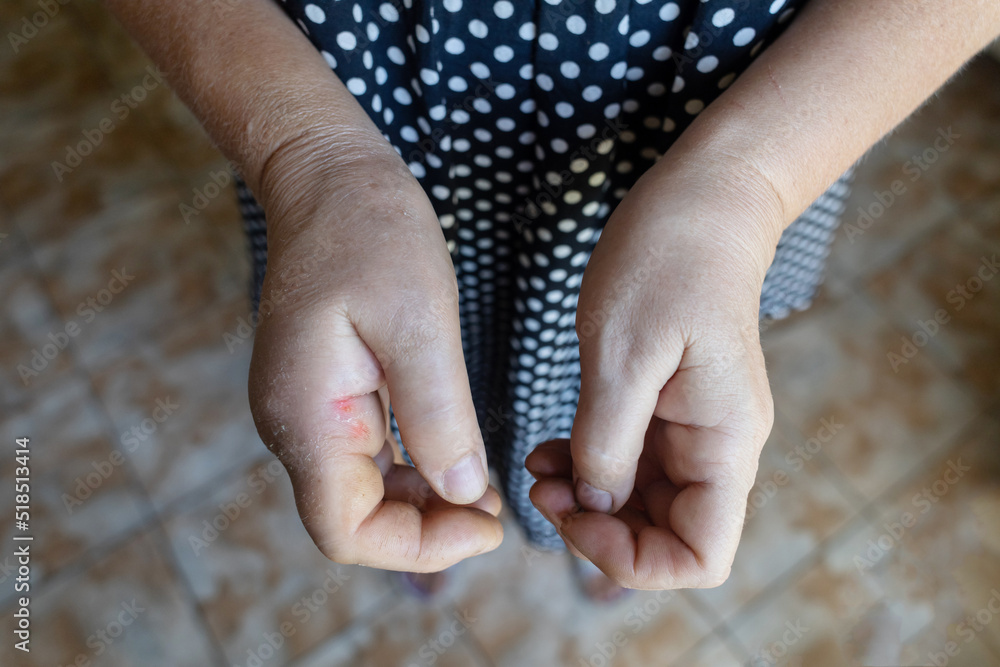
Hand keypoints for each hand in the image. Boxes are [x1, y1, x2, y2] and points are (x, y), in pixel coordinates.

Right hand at [248, 137, 501, 571]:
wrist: (329, 180)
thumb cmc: (372, 233)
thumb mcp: (419, 323)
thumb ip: (439, 417)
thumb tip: (462, 495)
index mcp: (308, 415)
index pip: (346, 531)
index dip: (417, 548)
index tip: (485, 527)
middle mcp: (295, 425)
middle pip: (352, 522)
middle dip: (427, 531)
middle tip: (495, 511)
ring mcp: (306, 412)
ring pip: (360, 496)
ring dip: (422, 507)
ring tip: (484, 491)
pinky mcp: (325, 396)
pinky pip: (364, 459)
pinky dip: (412, 473)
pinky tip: (456, 461)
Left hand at [526, 153, 779, 588]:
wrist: (702, 204)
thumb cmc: (667, 262)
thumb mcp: (623, 353)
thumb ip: (609, 442)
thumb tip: (596, 505)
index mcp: (724, 443)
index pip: (699, 556)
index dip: (630, 558)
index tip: (572, 514)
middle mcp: (719, 448)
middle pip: (668, 537)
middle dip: (597, 527)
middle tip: (538, 488)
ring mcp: (696, 431)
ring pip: (644, 505)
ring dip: (587, 500)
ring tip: (536, 467)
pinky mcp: (671, 410)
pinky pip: (632, 465)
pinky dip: (590, 468)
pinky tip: (551, 449)